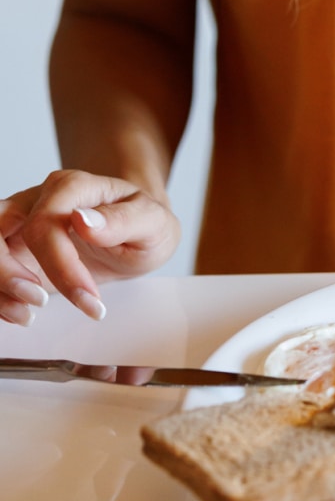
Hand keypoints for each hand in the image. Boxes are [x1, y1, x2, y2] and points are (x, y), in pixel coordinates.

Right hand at [0, 171, 180, 325]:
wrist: (139, 231)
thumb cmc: (145, 223)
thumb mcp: (153, 222)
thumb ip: (123, 219)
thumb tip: (83, 220)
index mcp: (73, 188)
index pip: (46, 221)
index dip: (60, 263)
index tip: (88, 296)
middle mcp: (39, 200)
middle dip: (7, 270)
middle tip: (40, 301)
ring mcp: (22, 224)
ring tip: (30, 312)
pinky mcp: (15, 250)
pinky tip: (22, 311)